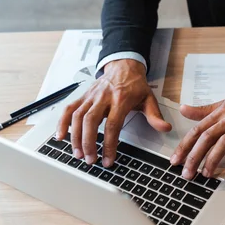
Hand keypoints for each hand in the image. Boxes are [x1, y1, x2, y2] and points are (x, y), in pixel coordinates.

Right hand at [56, 59, 171, 166]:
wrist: (123, 65)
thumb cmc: (135, 84)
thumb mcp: (149, 99)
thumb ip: (155, 116)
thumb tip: (165, 129)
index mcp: (120, 100)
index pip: (112, 125)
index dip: (109, 144)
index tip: (108, 159)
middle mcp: (103, 98)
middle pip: (90, 121)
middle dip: (88, 143)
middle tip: (90, 159)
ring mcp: (91, 96)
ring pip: (77, 116)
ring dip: (75, 137)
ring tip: (78, 154)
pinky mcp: (83, 96)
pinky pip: (69, 109)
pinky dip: (62, 122)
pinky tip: (60, 136)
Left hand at [170, 89, 224, 179]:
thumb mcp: (224, 103)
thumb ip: (203, 110)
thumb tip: (183, 109)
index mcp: (219, 113)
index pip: (197, 130)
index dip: (185, 146)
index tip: (175, 160)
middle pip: (208, 138)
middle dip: (195, 156)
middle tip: (186, 173)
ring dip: (213, 159)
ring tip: (206, 174)